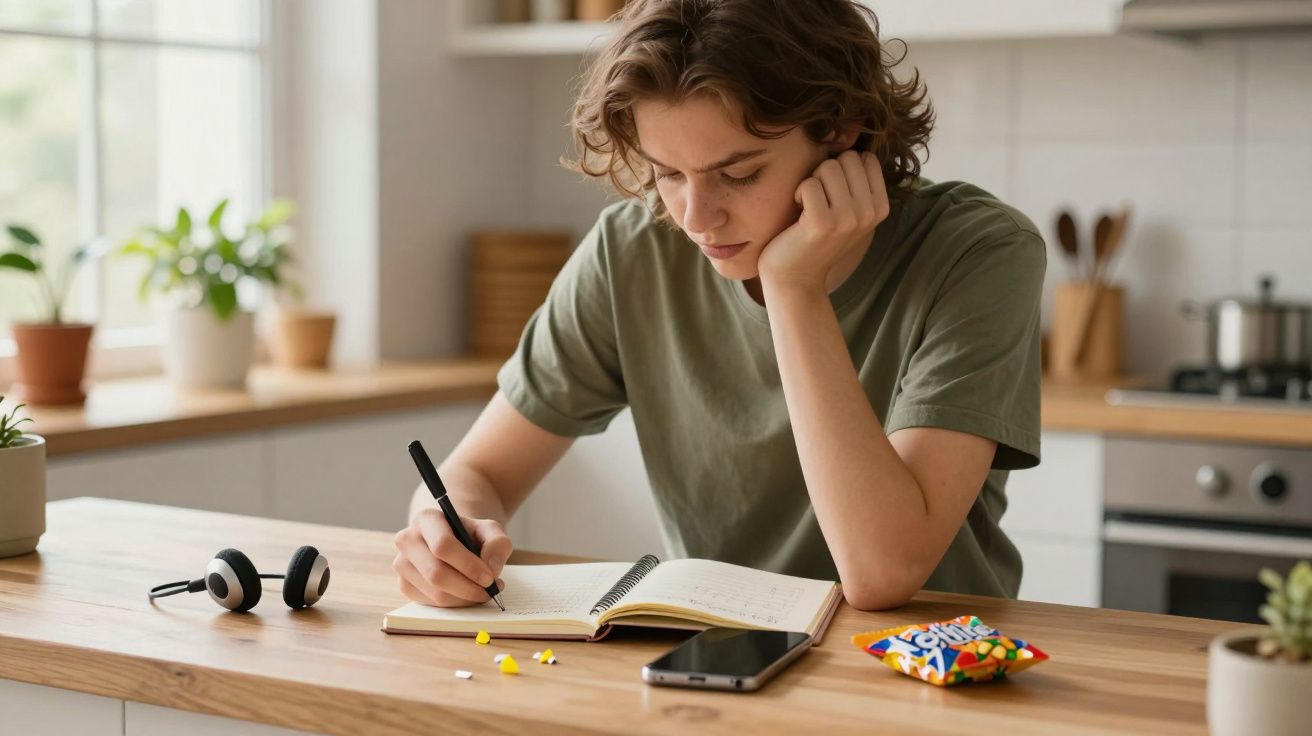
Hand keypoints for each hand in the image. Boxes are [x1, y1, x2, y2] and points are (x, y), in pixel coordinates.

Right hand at [393, 508, 512, 606]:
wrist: (454, 541)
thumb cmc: (470, 534)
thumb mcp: (490, 530)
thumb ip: (497, 543)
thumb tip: (491, 568)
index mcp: (426, 519)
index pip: (443, 545)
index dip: (468, 565)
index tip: (489, 578)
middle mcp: (407, 540)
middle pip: (436, 573)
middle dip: (468, 588)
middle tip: (490, 591)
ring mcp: (402, 564)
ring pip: (435, 593)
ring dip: (464, 598)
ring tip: (483, 591)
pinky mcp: (405, 585)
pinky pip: (431, 604)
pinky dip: (455, 604)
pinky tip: (467, 594)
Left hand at [756, 151, 889, 292]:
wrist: (795, 277)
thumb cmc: (815, 236)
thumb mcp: (846, 207)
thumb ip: (856, 178)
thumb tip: (853, 129)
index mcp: (881, 207)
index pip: (864, 157)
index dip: (842, 169)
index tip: (833, 195)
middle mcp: (870, 213)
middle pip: (847, 159)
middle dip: (826, 173)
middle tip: (818, 201)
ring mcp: (848, 219)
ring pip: (828, 167)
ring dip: (811, 183)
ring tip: (808, 207)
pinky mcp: (822, 224)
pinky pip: (809, 184)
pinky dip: (798, 194)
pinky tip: (799, 214)